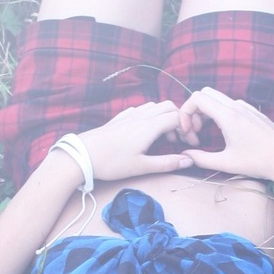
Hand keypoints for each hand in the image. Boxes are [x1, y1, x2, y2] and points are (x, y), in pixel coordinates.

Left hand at [77, 100, 196, 180]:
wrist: (82, 155)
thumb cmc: (111, 162)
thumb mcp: (142, 167)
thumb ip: (167, 163)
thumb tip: (189, 161)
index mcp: (150, 126)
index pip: (178, 118)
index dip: (189, 129)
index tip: (191, 143)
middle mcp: (141, 116)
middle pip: (169, 107)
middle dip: (179, 120)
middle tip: (179, 138)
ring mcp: (129, 115)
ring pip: (155, 106)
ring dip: (165, 117)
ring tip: (164, 137)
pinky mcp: (120, 118)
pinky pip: (141, 109)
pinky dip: (151, 116)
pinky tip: (146, 131)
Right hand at [176, 88, 273, 186]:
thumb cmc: (258, 162)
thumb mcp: (226, 163)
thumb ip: (201, 159)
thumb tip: (186, 155)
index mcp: (228, 115)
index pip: (197, 98)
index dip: (185, 112)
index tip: (188, 132)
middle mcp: (237, 106)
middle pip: (205, 93)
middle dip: (194, 109)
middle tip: (195, 131)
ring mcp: (247, 107)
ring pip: (218, 98)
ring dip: (206, 112)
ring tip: (206, 133)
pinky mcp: (254, 112)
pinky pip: (230, 104)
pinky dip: (219, 113)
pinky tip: (223, 132)